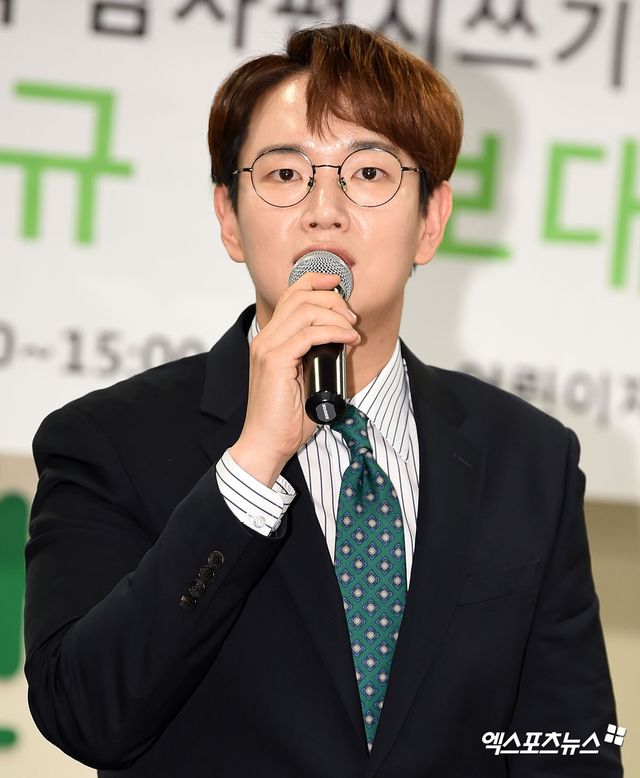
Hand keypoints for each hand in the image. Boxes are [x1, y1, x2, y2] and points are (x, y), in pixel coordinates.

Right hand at [229, 273, 359, 485]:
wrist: (267, 442)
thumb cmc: (286, 418)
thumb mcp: (306, 378)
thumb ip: (318, 356)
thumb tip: (345, 338)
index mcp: (269, 339)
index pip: (289, 295)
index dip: (314, 281)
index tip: (337, 285)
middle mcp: (265, 338)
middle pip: (299, 296)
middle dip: (332, 299)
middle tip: (351, 318)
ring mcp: (267, 348)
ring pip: (305, 310)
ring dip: (335, 315)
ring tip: (351, 331)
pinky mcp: (275, 361)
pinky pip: (309, 334)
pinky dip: (333, 332)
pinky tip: (347, 340)